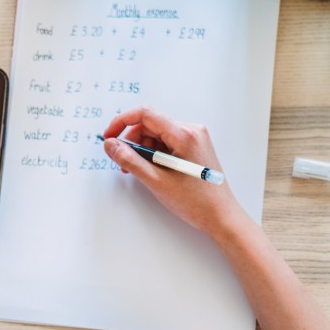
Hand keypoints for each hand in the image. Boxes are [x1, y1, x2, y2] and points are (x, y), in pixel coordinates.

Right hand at [102, 107, 243, 236]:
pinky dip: (153, 153)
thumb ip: (130, 160)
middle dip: (132, 142)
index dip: (121, 122)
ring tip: (137, 171)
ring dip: (142, 149)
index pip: (145, 114)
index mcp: (184, 135)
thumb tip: (111, 145)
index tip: (109, 137)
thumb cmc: (196, 201)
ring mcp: (194, 138)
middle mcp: (191, 131)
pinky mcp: (194, 147)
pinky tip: (150, 169)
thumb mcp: (156, 181)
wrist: (220, 216)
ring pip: (157, 134)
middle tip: (123, 163)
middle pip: (150, 124)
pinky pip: (166, 142)